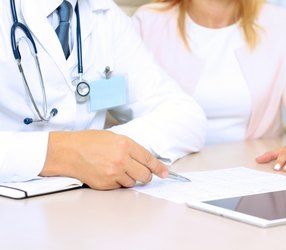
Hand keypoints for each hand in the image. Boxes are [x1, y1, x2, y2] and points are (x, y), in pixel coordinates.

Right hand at [41, 130, 168, 189]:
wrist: (67, 152)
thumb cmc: (88, 141)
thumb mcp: (113, 137)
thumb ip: (129, 148)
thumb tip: (143, 159)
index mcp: (125, 145)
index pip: (149, 159)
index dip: (159, 168)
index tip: (165, 173)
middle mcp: (121, 160)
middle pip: (144, 175)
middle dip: (146, 175)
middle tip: (143, 173)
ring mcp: (113, 174)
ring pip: (133, 182)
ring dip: (130, 178)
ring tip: (117, 169)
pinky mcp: (105, 184)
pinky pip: (119, 187)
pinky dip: (118, 182)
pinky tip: (108, 173)